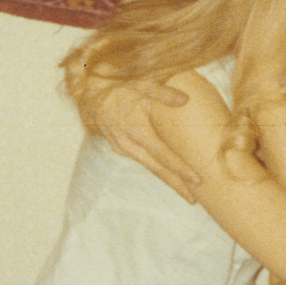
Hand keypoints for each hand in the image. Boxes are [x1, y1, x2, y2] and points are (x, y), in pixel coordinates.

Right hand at [91, 81, 200, 202]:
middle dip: (175, 184)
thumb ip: (163, 92)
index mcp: (135, 130)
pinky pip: (141, 160)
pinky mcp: (119, 146)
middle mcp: (127, 143)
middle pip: (155, 168)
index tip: (196, 180)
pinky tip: (166, 172)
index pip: (162, 154)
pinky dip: (155, 167)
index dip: (179, 168)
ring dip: (166, 178)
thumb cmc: (118, 86)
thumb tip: (185, 100)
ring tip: (184, 190)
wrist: (89, 92)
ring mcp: (121, 147)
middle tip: (193, 200)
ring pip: (148, 166)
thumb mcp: (141, 83)